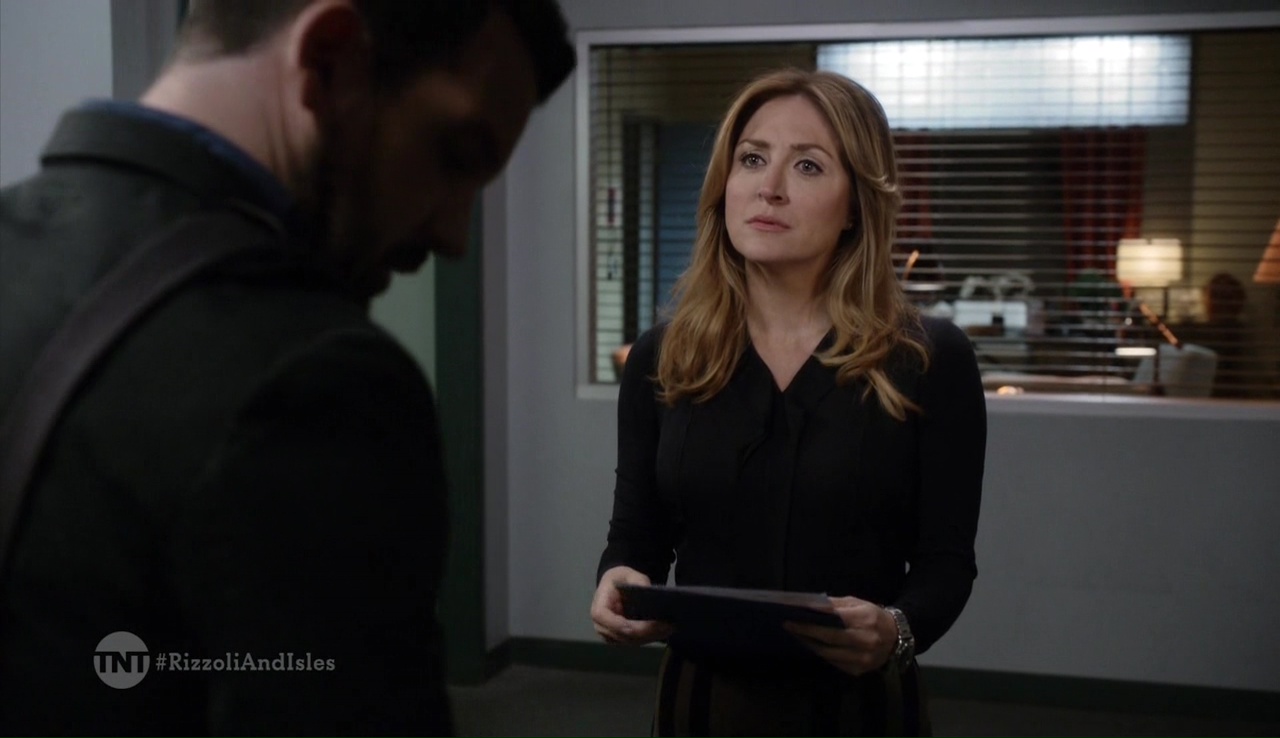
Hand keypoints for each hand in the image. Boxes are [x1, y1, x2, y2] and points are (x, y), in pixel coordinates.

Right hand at [590, 566, 673, 645]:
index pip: (614, 623)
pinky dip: (650, 637)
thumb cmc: (619, 579)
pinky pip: (636, 641)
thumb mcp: (628, 574)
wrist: (614, 586)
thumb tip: (650, 594)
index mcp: (599, 610)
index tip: (654, 623)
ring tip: (670, 628)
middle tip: (669, 625)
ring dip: (652, 636)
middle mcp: (602, 627)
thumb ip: (638, 581)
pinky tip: (664, 631)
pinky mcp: (620, 639)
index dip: (633, 626)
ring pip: (633, 641)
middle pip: (627, 635)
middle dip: (649, 632)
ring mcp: (611, 635)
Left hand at [782, 596, 896, 675]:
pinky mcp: (859, 670)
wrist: (897, 639)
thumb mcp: (858, 604)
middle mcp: (864, 640)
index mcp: (864, 619)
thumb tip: (810, 605)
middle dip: (806, 633)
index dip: (813, 619)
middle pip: (829, 638)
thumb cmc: (873, 617)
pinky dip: (822, 655)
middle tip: (789, 626)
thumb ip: (835, 605)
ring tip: (797, 636)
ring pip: (829, 654)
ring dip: (811, 645)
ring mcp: (862, 658)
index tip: (794, 616)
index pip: (834, 620)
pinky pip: (834, 663)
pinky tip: (813, 647)